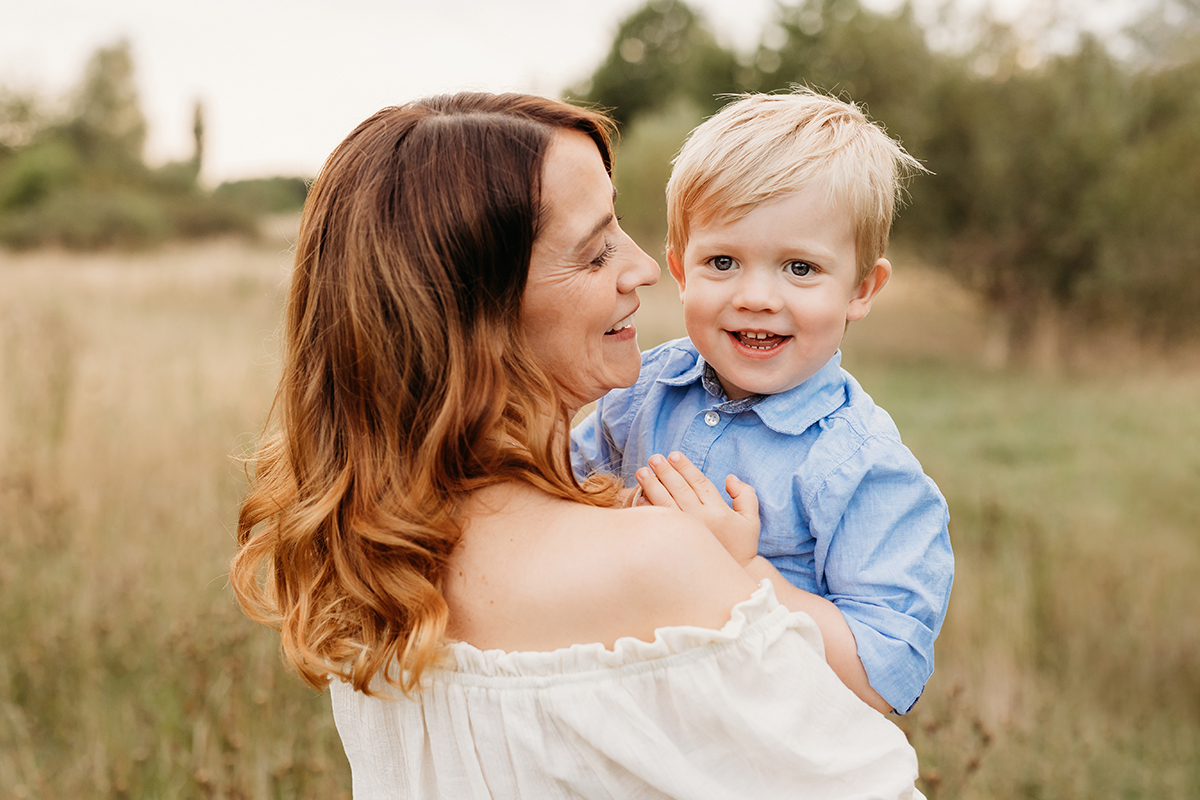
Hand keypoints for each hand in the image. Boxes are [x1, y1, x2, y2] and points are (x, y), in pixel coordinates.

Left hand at [635, 452, 759, 566]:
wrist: (733, 576)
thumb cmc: (742, 546)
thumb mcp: (751, 520)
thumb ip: (745, 494)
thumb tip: (729, 478)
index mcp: (718, 510)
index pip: (699, 482)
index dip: (686, 467)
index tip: (674, 455)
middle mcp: (701, 519)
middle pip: (679, 488)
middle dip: (665, 471)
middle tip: (654, 458)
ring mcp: (686, 531)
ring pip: (665, 502)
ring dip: (652, 485)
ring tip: (641, 472)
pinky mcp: (675, 543)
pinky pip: (659, 522)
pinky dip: (648, 508)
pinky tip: (639, 497)